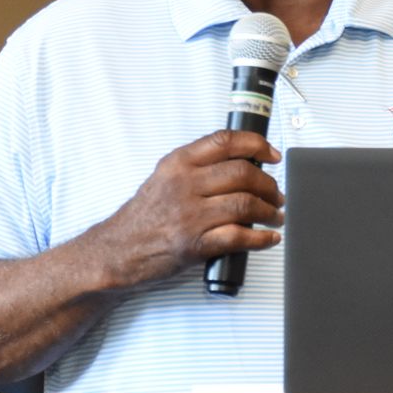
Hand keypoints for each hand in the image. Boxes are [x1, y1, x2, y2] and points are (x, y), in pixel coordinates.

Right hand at [89, 130, 283, 289]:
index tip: (272, 155)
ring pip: (245, 204)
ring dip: (269, 212)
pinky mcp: (194, 244)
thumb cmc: (143, 216)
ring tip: (275, 216)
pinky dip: (261, 239)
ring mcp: (189, 215)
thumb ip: (197, 167)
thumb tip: (242, 164)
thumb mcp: (164, 177)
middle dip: (269, 185)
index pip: (226, 142)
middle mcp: (184, 185)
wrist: (117, 250)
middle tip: (276, 194)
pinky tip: (268, 238)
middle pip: (243, 174)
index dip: (257, 145)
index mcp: (178, 163)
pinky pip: (239, 237)